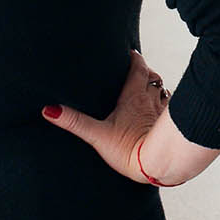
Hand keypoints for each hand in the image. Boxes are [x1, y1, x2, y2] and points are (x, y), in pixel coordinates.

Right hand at [43, 51, 219, 187]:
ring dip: (155, 87)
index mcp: (133, 96)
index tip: (130, 53)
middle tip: (137, 69)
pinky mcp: (168, 127)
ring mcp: (161, 113)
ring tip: (148, 87)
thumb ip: (74, 122)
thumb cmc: (128, 149)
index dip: (135, 59)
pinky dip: (164, 106)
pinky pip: (169, 110)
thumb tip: (50, 110)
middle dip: (145, 71)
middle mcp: (150, 100)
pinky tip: (159, 112)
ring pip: (162, 91)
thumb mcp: (96, 134)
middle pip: (152, 77)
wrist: (156, 166)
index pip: (138, 69)